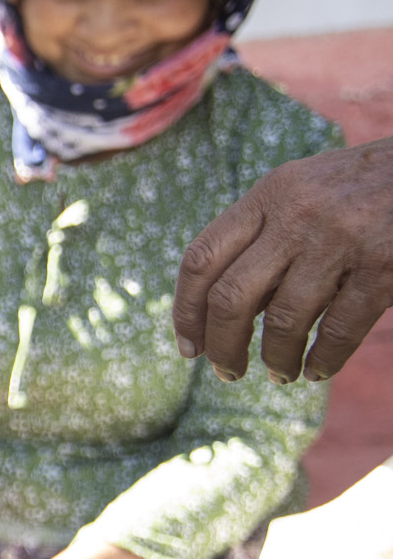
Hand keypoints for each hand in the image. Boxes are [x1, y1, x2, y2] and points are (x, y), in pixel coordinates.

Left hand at [174, 136, 392, 382]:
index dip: (186, 311)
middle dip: (222, 345)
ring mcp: (340, 241)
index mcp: (271, 194)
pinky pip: (338, 329)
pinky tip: (316, 370)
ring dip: (275, 358)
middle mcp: (298, 215)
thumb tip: (222, 308)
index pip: (202, 258)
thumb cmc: (364, 185)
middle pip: (231, 296)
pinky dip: (323, 359)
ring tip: (278, 374)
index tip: (189, 347)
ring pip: (284, 320)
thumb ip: (263, 234)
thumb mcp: (305, 189)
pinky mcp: (383, 266)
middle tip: (227, 371)